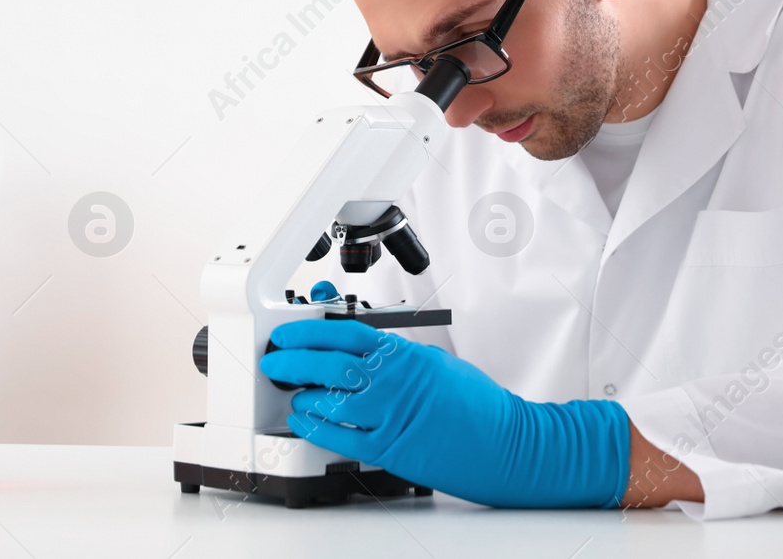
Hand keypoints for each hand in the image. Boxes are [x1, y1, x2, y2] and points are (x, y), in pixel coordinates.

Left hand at [260, 319, 629, 507]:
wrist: (507, 444)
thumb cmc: (477, 406)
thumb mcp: (436, 363)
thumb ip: (396, 357)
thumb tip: (360, 352)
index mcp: (406, 356)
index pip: (345, 334)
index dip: (309, 332)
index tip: (289, 333)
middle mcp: (395, 382)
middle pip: (329, 364)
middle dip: (293, 361)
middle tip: (275, 360)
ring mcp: (391, 416)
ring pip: (330, 400)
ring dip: (302, 395)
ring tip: (292, 392)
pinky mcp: (391, 449)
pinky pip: (341, 437)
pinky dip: (317, 427)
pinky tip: (305, 421)